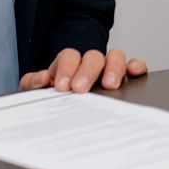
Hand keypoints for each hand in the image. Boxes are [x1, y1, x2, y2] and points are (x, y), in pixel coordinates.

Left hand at [19, 48, 147, 93]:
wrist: (64, 111)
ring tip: (109, 85)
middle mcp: (90, 64)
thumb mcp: (36, 90)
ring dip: (113, 68)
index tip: (61, 86)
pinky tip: (134, 73)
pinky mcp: (125, 77)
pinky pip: (135, 65)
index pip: (69, 56)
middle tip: (80, 88)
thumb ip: (32, 83)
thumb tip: (43, 78)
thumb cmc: (53, 98)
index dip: (65, 69)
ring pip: (115, 56)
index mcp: (68, 64)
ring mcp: (109, 69)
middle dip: (87, 71)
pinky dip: (136, 65)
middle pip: (92, 56)